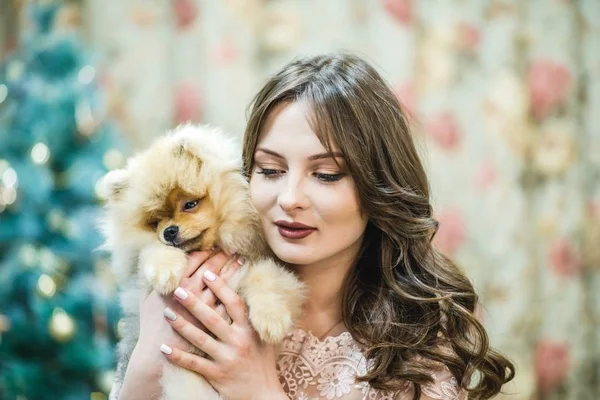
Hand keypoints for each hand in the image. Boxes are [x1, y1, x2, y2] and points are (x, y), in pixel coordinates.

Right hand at [134, 250, 240, 367]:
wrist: (158, 357)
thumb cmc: (151, 327)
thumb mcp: (146, 300)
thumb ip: (152, 280)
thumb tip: (155, 263)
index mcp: (174, 283)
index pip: (194, 259)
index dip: (205, 251)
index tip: (213, 247)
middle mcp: (190, 292)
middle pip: (211, 268)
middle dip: (222, 256)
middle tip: (231, 249)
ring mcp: (204, 308)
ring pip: (223, 283)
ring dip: (233, 269)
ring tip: (241, 261)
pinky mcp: (214, 322)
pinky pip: (228, 302)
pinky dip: (236, 289)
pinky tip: (242, 283)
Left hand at [159, 268, 287, 399]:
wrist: (264, 396)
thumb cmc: (264, 365)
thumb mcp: (266, 339)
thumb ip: (256, 319)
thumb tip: (251, 294)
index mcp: (249, 330)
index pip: (234, 303)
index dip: (221, 287)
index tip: (207, 273)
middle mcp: (238, 342)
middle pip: (213, 318)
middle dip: (194, 303)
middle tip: (178, 289)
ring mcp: (227, 359)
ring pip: (200, 339)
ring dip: (181, 325)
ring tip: (166, 313)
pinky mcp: (217, 375)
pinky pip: (195, 363)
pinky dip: (178, 356)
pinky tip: (163, 348)